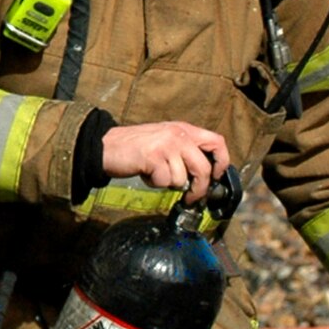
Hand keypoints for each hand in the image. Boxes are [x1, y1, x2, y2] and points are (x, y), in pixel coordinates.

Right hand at [98, 121, 229, 203]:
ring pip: (182, 178)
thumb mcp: (166, 140)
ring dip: (168, 183)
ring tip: (155, 173)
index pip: (217, 142)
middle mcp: (178, 134)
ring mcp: (166, 145)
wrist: (106, 146)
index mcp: (184, 129)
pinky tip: (146, 173)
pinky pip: (164, 181)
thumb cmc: (136, 147)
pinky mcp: (153, 157)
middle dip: (198, 189)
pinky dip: (155, 183)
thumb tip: (204, 176)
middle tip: (191, 198)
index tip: (214, 177)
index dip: (221, 163)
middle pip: (203, 168)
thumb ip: (185, 151)